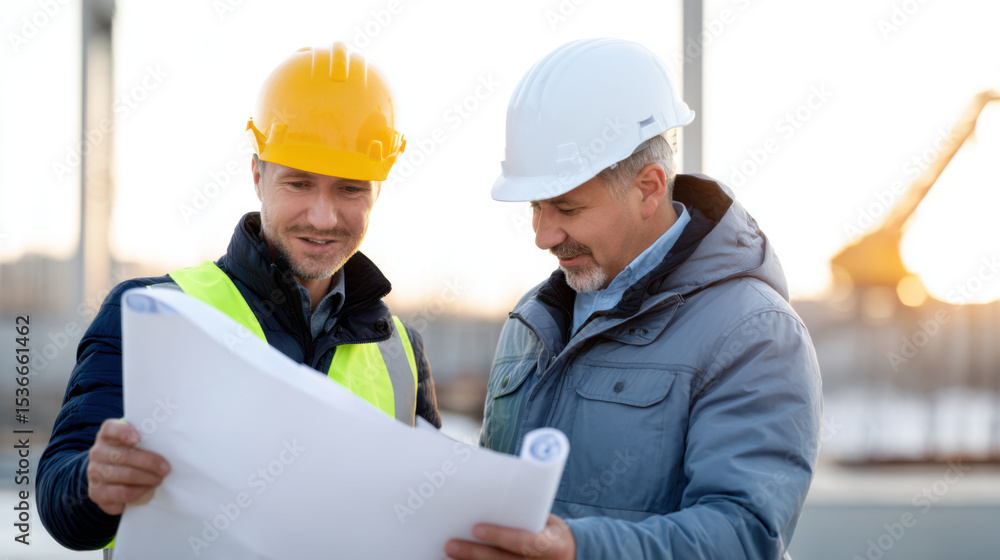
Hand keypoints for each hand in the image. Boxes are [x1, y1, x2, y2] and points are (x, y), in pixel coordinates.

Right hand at [87, 419, 170, 514]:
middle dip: (150, 463)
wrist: (109, 479)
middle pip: (125, 456)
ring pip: (127, 475)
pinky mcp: (96, 492)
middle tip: (166, 469)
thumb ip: (146, 437)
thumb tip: (168, 439)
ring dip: (148, 478)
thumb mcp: (135, 444)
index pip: (111, 428)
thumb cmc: (130, 455)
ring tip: (159, 479)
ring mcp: (94, 472)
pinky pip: (122, 493)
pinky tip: (149, 489)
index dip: (124, 432)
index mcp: (106, 434)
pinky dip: (140, 491)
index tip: (139, 439)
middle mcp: (97, 452)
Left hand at [445, 514, 575, 558]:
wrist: (569, 553)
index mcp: (552, 545)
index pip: (523, 542)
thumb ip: (524, 517)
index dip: (499, 536)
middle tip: (450, 545)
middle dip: (474, 554)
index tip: (476, 528)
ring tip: (449, 556)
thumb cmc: (550, 531)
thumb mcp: (547, 521)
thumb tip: (490, 503)